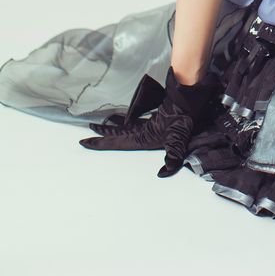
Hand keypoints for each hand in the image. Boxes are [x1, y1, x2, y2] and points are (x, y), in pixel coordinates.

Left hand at [79, 67, 218, 177]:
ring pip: (121, 130)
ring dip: (109, 130)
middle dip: (100, 139)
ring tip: (96, 127)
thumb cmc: (183, 118)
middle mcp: (143, 135)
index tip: (84, 142)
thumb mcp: (179, 137)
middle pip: (115, 138)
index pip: (117, 142)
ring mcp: (146, 128)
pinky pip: (130, 122)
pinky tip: (117, 120)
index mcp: (144, 139)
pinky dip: (120, 122)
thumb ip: (173, 156)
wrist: (191, 102)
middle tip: (84, 139)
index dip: (100, 142)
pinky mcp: (150, 120)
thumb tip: (164, 173)